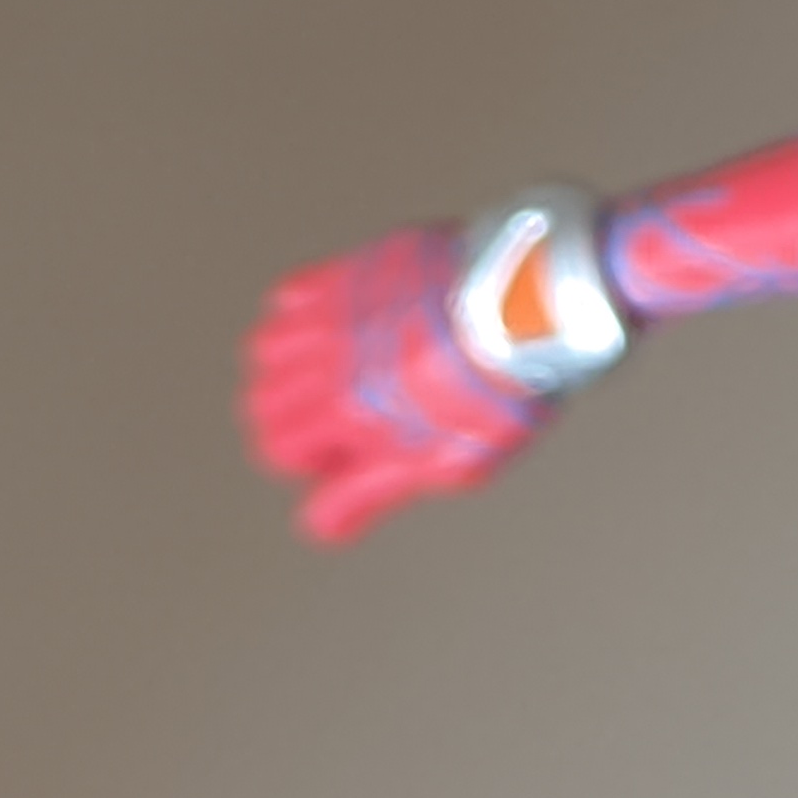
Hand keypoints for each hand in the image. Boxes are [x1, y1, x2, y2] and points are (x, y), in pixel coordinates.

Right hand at [239, 219, 555, 542]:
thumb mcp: (446, 462)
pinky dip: (299, 313)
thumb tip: (319, 529)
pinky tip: (343, 327)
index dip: (309, 464)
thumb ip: (371, 493)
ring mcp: (338, 310)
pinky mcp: (357, 269)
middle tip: (344, 423)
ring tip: (340, 375)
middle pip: (263, 401)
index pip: (277, 448)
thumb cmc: (501, 387)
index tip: (345, 460)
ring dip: (292, 369)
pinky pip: (293, 293)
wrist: (533, 304)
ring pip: (267, 349)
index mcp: (348, 410)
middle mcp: (329, 360)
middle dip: (295, 422)